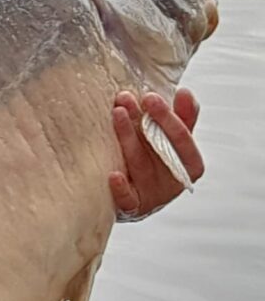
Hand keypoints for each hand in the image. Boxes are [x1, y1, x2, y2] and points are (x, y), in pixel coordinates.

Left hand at [109, 87, 203, 220]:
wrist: (133, 194)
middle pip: (162, 149)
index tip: (151, 96)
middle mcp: (172, 180)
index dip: (168, 117)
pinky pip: (127, 200)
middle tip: (131, 98)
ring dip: (128, 137)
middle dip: (148, 122)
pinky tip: (113, 175)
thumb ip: (181, 118)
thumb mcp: (170, 139)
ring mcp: (153, 195)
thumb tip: (186, 93)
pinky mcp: (133, 207)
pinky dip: (121, 189)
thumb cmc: (154, 160)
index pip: (182, 138)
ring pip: (140, 165)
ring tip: (117, 112)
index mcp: (188, 163)